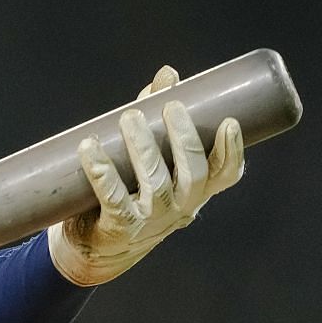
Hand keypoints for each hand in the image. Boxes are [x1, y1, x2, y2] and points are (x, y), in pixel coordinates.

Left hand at [48, 64, 244, 286]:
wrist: (98, 248)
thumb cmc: (130, 192)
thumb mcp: (149, 160)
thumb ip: (156, 117)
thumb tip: (168, 74)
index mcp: (194, 192)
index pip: (225, 174)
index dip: (232, 150)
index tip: (229, 123)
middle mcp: (178, 208)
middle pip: (193, 174)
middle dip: (184, 138)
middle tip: (171, 106)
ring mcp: (149, 220)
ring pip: (155, 183)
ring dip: (143, 147)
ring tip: (129, 116)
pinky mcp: (117, 227)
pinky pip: (113, 198)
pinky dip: (101, 171)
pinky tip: (89, 147)